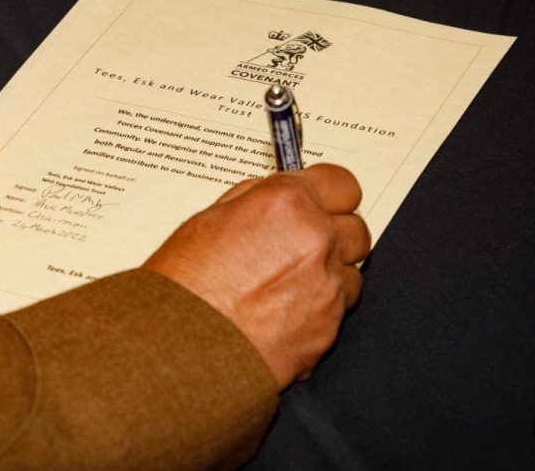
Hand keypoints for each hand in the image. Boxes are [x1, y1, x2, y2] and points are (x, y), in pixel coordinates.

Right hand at [143, 163, 369, 389]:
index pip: (342, 183)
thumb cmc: (183, 288)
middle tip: (302, 246)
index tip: (322, 201)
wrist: (179, 350)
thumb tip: (279, 198)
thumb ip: (257, 202)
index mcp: (286, 204)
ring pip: (350, 272)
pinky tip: (282, 315)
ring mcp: (327, 286)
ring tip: (286, 287)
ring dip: (328, 276)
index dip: (329, 194)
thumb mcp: (210, 220)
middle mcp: (315, 240)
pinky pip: (338, 312)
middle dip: (333, 235)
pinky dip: (317, 312)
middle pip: (355, 228)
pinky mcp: (329, 328)